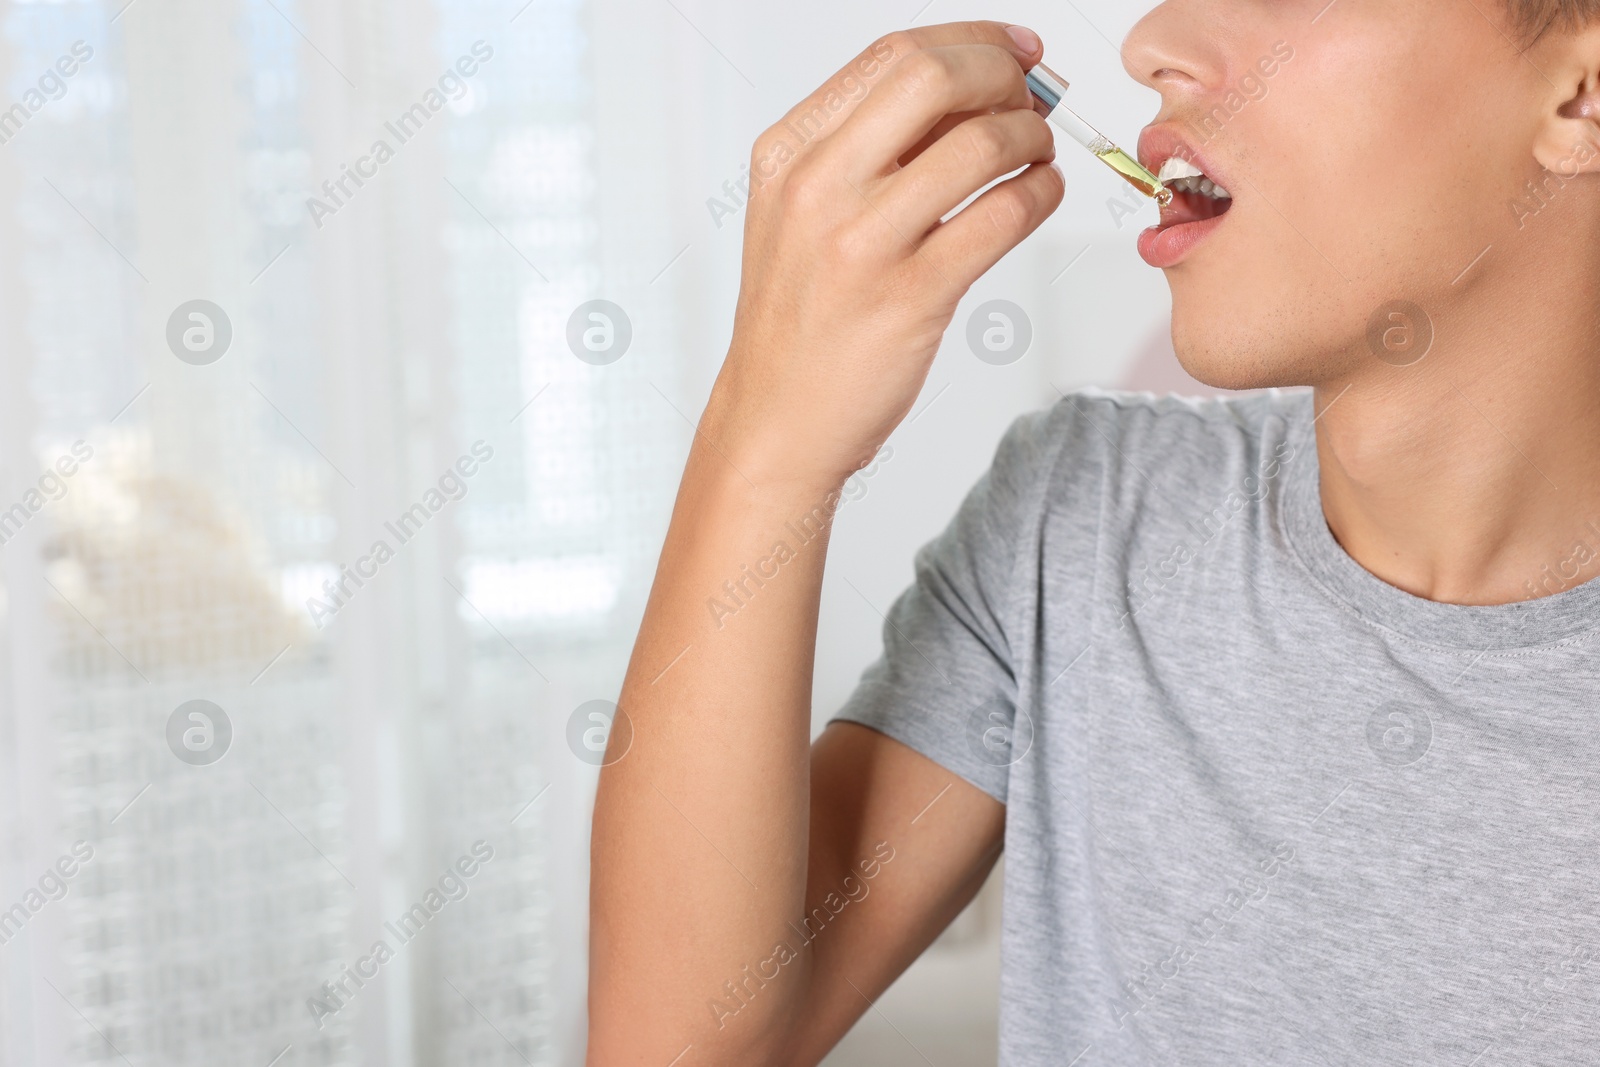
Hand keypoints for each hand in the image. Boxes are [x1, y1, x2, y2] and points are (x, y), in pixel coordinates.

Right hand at [703, 21, 1061, 490]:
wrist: (776, 421)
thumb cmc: (798, 323)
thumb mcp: (801, 215)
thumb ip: (867, 150)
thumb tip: (966, 90)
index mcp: (788, 153)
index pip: (892, 55)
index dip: (972, 41)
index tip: (1013, 50)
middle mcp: (818, 188)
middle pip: (934, 77)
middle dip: (1005, 74)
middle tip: (1032, 98)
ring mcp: (864, 242)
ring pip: (981, 144)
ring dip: (1032, 138)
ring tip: (1038, 154)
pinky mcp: (912, 296)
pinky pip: (1004, 216)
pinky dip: (1040, 194)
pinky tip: (1039, 196)